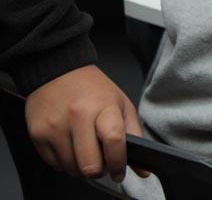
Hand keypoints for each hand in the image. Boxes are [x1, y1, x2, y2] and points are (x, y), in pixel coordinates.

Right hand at [25, 65, 147, 181]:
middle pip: (90, 165)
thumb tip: (143, 169)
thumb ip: (134, 136)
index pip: (114, 141)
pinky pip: (54, 165)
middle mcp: (78, 117)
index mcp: (103, 107)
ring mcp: (55, 127)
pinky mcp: (38, 134)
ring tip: (86, 150)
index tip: (120, 170)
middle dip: (99, 170)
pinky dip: (65, 163)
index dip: (119, 162)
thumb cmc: (92, 88)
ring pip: (72, 169)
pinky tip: (71, 147)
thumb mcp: (121, 104)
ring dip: (81, 167)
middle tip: (102, 161)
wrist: (58, 72)